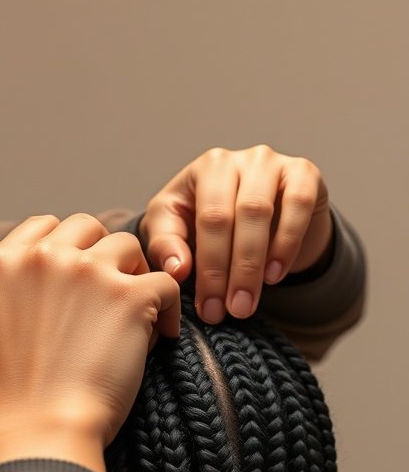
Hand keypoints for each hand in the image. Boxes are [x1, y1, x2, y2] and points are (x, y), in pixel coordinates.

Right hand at [0, 214, 179, 471]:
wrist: (40, 432)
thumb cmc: (11, 399)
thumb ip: (8, 298)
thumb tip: (28, 292)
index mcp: (3, 263)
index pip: (46, 225)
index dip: (69, 247)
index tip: (81, 277)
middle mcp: (44, 257)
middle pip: (89, 227)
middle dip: (104, 255)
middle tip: (114, 295)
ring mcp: (88, 272)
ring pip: (130, 247)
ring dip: (136, 276)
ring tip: (138, 318)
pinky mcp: (129, 297)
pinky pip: (166, 281)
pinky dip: (169, 308)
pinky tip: (162, 336)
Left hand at [139, 145, 332, 322]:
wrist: (263, 216)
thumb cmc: (209, 220)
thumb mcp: (175, 230)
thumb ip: (166, 246)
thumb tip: (177, 270)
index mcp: (206, 169)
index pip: (208, 220)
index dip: (209, 268)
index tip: (209, 308)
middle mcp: (239, 160)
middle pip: (234, 216)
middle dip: (232, 272)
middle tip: (233, 311)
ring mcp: (273, 163)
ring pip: (263, 212)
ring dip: (256, 263)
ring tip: (250, 301)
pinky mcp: (304, 173)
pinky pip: (300, 205)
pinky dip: (288, 244)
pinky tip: (275, 275)